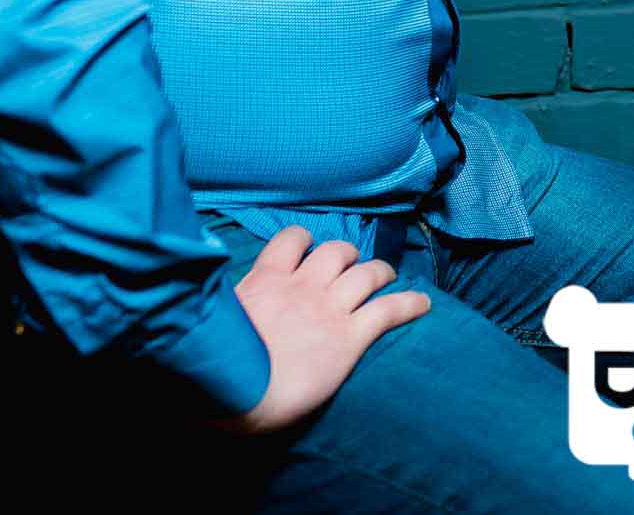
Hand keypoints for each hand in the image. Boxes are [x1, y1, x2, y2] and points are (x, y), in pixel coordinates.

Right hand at [222, 226, 428, 433]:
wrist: (238, 392)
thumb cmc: (215, 366)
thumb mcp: (212, 322)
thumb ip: (225, 308)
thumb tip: (209, 313)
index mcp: (265, 281)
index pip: (289, 241)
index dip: (303, 241)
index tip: (307, 248)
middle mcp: (302, 286)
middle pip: (335, 252)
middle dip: (347, 254)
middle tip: (351, 265)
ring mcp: (329, 308)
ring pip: (365, 274)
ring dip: (380, 271)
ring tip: (386, 276)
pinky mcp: (350, 335)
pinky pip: (388, 309)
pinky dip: (409, 303)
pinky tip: (423, 304)